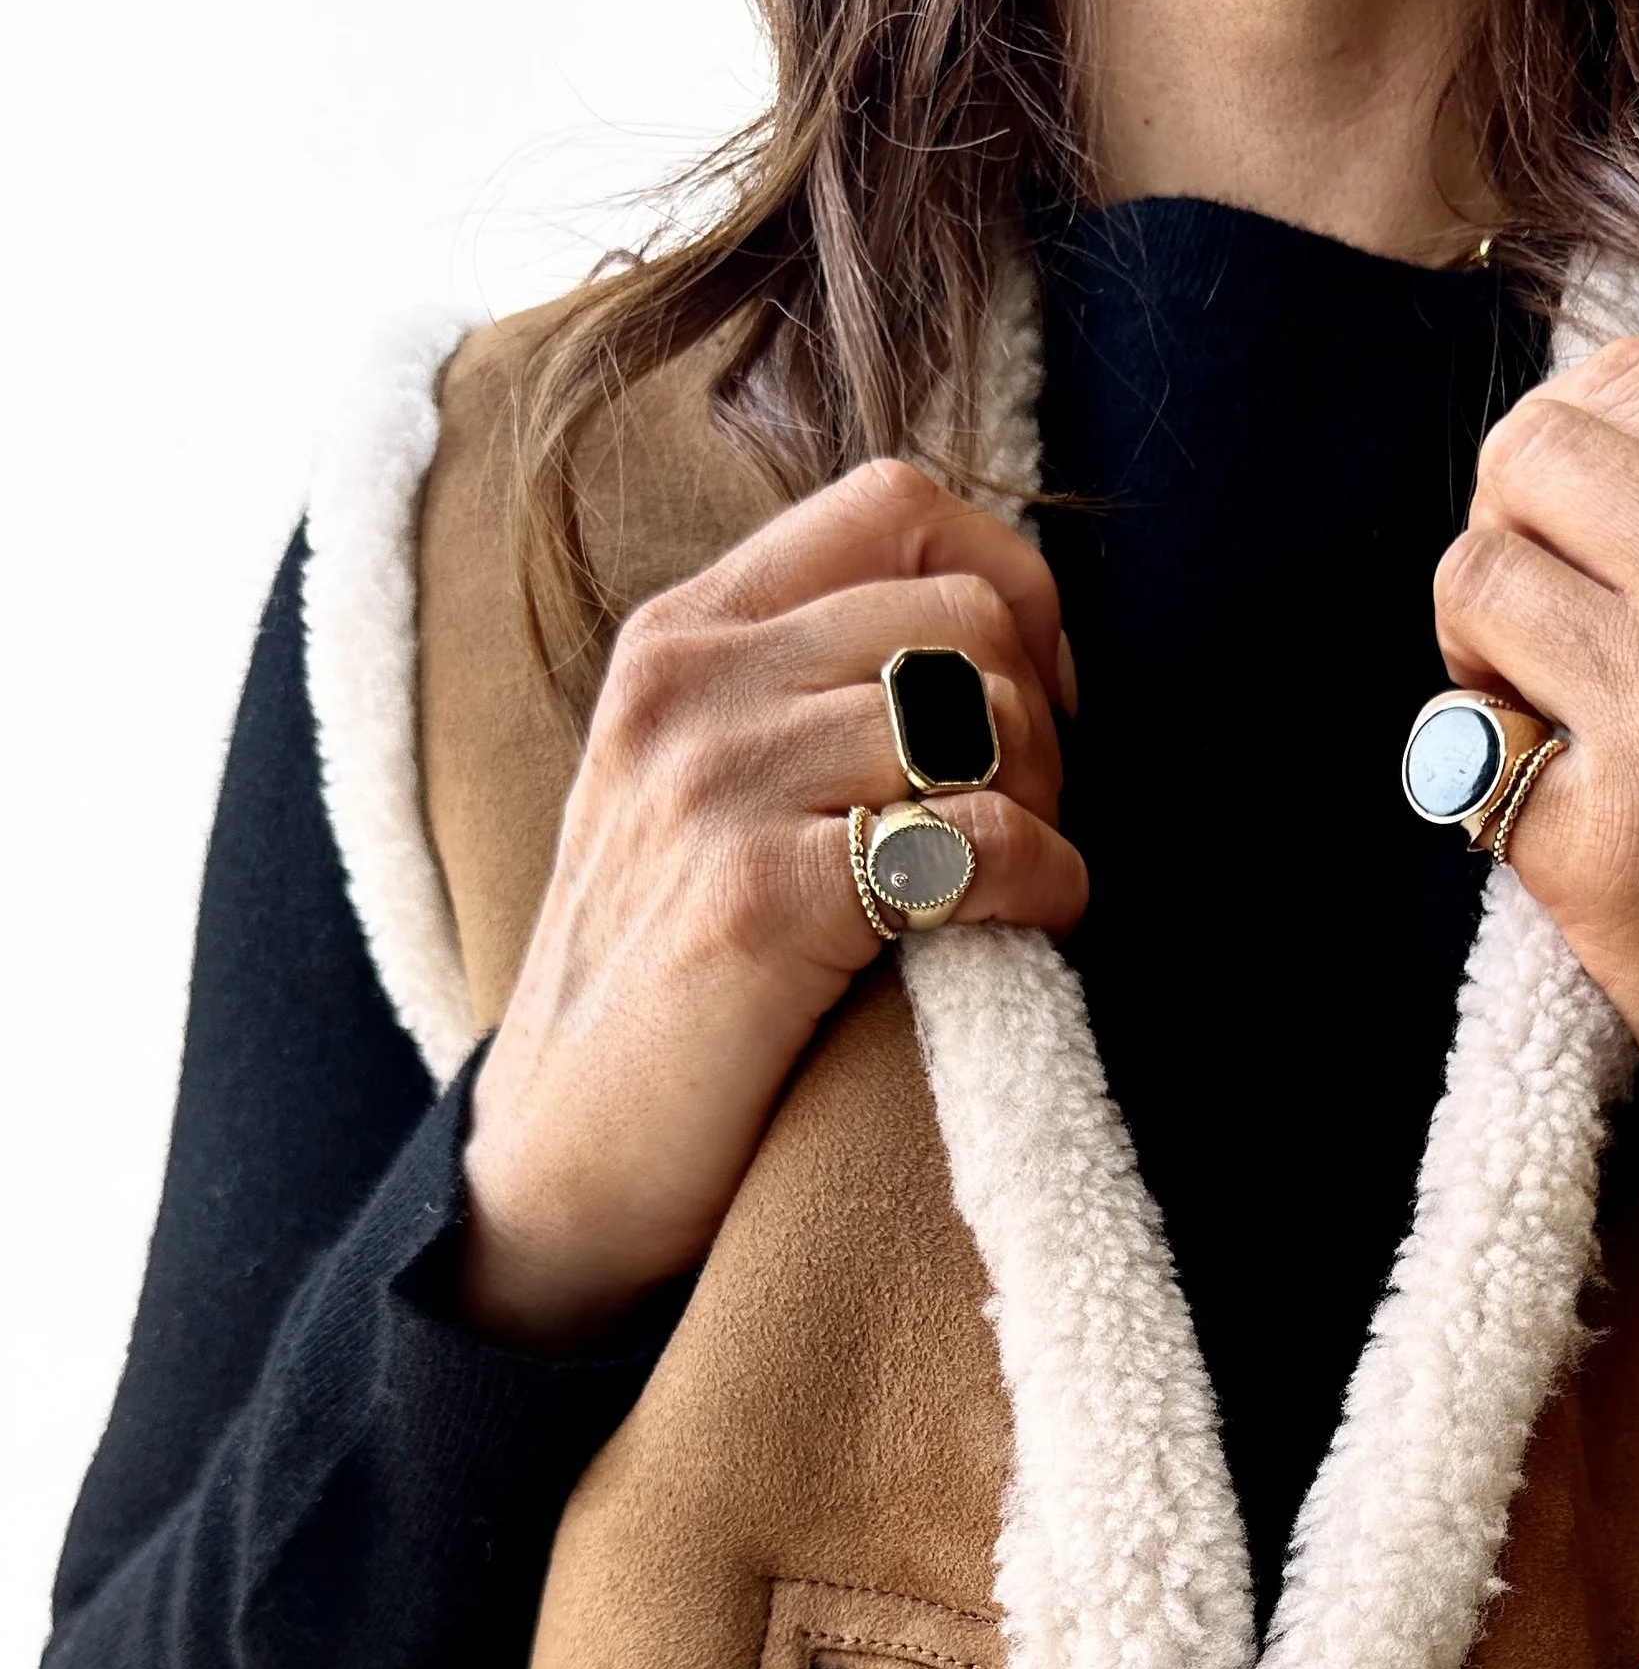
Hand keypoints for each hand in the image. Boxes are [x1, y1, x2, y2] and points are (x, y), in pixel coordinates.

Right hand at [462, 460, 1087, 1350]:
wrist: (559, 1166)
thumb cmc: (667, 984)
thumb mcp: (701, 789)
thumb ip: (807, 693)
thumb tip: (1003, 645)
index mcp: (682, 635)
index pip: (892, 503)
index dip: (1006, 582)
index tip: (1029, 692)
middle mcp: (691, 686)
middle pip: (963, 607)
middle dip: (1044, 710)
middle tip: (1034, 815)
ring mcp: (716, 787)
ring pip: (983, 711)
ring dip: (1049, 801)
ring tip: (1023, 880)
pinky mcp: (759, 903)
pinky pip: (978, 841)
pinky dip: (1044, 885)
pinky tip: (1031, 929)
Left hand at [1438, 340, 1638, 1381]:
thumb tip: (1576, 464)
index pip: (1627, 379)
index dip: (1562, 459)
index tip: (1578, 548)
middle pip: (1526, 453)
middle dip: (1500, 534)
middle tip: (1532, 640)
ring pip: (1473, 579)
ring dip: (1474, 654)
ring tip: (1538, 730)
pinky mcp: (1602, 845)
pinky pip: (1462, 751)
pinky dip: (1486, 790)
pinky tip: (1564, 837)